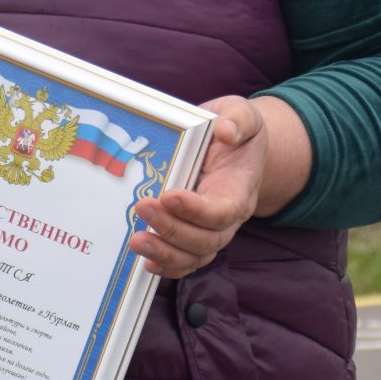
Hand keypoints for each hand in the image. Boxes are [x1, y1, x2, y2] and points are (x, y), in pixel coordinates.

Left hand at [129, 96, 270, 278]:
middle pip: (207, 238)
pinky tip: (146, 260)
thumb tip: (226, 131)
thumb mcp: (243, 114)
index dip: (197, 209)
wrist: (237, 147)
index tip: (169, 195)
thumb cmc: (236, 130)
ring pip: (195, 255)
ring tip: (137, 240)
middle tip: (142, 207)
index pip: (223, 209)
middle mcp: (229, 216)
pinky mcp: (195, 235)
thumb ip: (239, 119)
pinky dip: (168, 265)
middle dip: (172, 228)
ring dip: (165, 252)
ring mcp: (212, 230)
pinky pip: (186, 260)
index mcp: (240, 188)